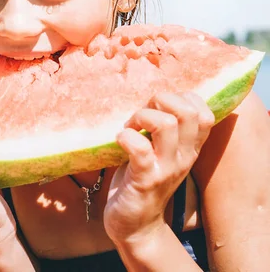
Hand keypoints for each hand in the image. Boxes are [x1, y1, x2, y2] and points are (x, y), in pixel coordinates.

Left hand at [104, 92, 214, 243]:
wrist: (135, 225)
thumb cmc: (143, 178)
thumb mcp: (161, 152)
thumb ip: (163, 128)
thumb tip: (151, 97)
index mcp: (189, 147)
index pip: (203, 111)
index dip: (180, 98)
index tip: (158, 107)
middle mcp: (183, 156)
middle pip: (188, 111)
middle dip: (161, 100)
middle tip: (141, 114)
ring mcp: (166, 168)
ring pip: (166, 124)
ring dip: (141, 116)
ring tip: (129, 127)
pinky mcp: (145, 179)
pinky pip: (140, 148)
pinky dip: (126, 136)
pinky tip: (119, 141)